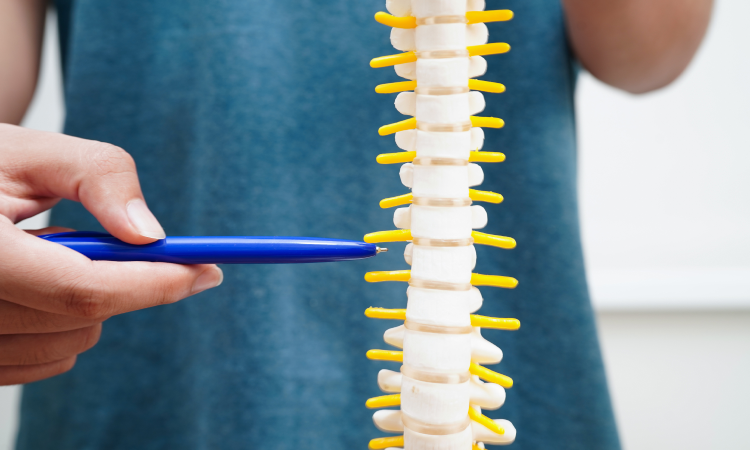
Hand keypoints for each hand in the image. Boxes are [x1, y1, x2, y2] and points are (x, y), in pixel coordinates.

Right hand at [0, 124, 222, 384]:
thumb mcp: (32, 152)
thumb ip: (99, 177)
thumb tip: (151, 234)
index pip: (81, 289)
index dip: (154, 283)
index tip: (208, 270)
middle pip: (82, 319)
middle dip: (118, 280)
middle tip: (104, 236)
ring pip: (70, 346)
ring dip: (89, 304)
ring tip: (46, 253)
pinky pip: (46, 361)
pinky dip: (64, 326)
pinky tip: (36, 284)